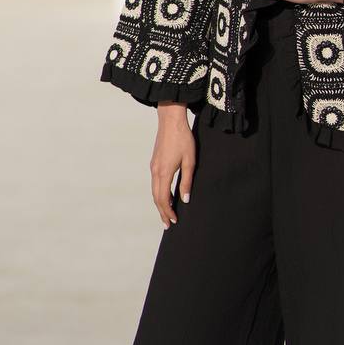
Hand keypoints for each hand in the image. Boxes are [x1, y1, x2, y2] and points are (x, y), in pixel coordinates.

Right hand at [152, 102, 195, 228]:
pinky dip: (159, 193)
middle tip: (168, 224)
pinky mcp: (154, 162)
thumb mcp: (190, 161)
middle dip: (162, 211)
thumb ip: (186, 181)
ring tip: (167, 213)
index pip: (163, 199)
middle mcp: (155, 171)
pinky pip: (155, 183)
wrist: (171, 121)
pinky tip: (166, 195)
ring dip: (160, 203)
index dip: (168, 211)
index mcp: (164, 172)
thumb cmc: (183, 139)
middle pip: (156, 197)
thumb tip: (185, 200)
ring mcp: (153, 166)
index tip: (174, 221)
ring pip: (154, 191)